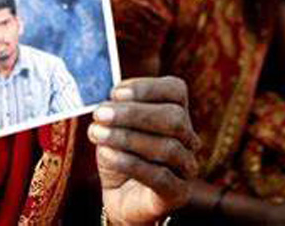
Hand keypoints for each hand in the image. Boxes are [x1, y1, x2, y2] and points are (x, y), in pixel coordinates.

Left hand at [89, 76, 199, 224]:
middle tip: (100, 114)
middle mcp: (188, 137)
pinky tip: (106, 154)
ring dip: (127, 138)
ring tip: (96, 134)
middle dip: (133, 114)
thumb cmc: (119, 153)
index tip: (115, 93)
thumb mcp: (113, 127)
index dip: (147, 88)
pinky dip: (129, 162)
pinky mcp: (178, 193)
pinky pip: (159, 176)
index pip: (176, 90)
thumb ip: (114, 109)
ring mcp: (187, 166)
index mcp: (177, 112)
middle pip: (174, 118)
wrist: (120, 196)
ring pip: (167, 147)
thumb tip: (107, 102)